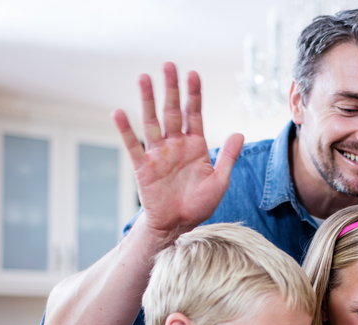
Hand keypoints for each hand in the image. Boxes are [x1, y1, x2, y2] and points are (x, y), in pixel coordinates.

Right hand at [114, 62, 244, 244]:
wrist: (179, 225)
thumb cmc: (199, 204)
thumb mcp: (219, 181)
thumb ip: (228, 157)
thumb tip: (239, 133)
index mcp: (195, 146)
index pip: (194, 114)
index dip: (194, 95)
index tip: (193, 74)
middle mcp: (175, 145)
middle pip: (172, 111)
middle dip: (171, 89)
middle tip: (168, 65)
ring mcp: (158, 154)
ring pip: (152, 122)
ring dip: (147, 100)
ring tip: (144, 78)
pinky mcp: (143, 167)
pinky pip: (133, 146)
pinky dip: (125, 130)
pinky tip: (118, 112)